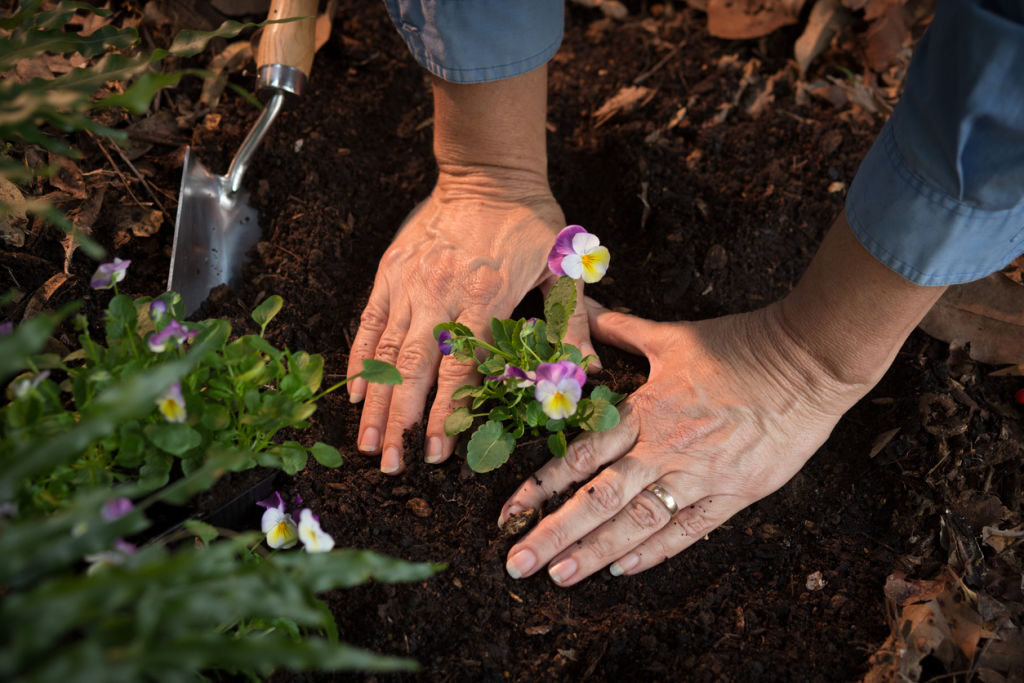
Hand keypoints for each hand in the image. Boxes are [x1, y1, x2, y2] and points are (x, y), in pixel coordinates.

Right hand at [345, 173, 595, 473]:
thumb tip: (588, 375)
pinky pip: (370, 322)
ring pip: (387, 352)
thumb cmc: (531, 224)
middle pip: (414, 370)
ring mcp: (411, 284)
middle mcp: (441, 295)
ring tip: (368, 443)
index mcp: (486, 299)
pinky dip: (360, 358)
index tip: (437, 452)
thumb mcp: (563, 270)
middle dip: (401, 422)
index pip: (461, 369)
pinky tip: (356, 392)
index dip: (446, 414)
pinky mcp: (391, 272)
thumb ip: (573, 324)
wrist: (488, 174)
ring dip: (376, 401)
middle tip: (392, 464)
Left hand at [497, 297, 869, 584]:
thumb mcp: (671, 335)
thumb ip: (622, 330)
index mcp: (645, 411)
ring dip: (595, 552)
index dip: (541, 485)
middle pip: (599, 499)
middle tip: (517, 564)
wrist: (807, 360)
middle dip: (554, 532)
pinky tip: (624, 569)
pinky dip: (656, 551)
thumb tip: (585, 310)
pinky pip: (690, 530)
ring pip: (639, 522)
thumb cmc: (737, 344)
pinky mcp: (737, 493)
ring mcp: (701, 475)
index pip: (582, 455)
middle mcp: (666, 449)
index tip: (509, 511)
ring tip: (559, 576)